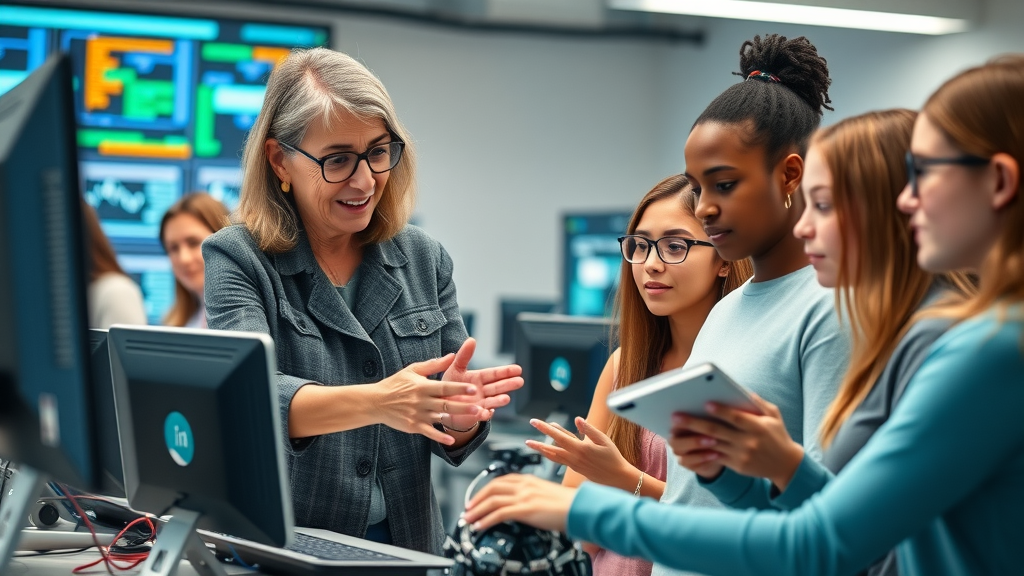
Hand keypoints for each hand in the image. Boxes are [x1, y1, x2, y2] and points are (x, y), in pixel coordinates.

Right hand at [373, 354, 480, 444]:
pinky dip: (440, 437)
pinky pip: (429, 432)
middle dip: (463, 405)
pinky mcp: (413, 426)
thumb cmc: (395, 384)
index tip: (473, 388)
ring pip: (440, 417)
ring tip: (472, 420)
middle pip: (445, 403)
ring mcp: (417, 415)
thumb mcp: (413, 370)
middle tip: (478, 406)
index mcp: (422, 386)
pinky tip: (451, 440)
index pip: (444, 387)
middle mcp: (421, 401)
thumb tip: (452, 355)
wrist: (376, 402)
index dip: (459, 387)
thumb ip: (433, 364)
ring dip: (456, 419)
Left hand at [442, 338, 523, 430]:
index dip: (506, 371)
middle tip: (520, 381)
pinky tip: (489, 413)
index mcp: (479, 378)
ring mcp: (480, 403)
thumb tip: (472, 339)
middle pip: (497, 387)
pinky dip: (485, 414)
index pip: (494, 374)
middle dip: (508, 385)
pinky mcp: (474, 414)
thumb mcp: (455, 368)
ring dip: (499, 401)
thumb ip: (464, 355)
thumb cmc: (450, 385)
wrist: (442, 404)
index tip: (518, 369)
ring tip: (506, 398)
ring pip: (492, 401)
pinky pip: (481, 415)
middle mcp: (483, 391)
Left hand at [464, 474, 574, 531]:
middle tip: (468, 509)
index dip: (485, 489)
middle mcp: (524, 485)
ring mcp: (524, 496)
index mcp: (529, 479)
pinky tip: (480, 526)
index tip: (477, 498)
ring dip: (477, 511)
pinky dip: (486, 520)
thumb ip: (533, 496)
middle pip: (492, 488)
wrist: (580, 507)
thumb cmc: (568, 504)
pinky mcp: (526, 509)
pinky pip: (499, 513)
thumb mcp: (547, 494)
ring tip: (469, 520)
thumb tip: (522, 506)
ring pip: (492, 501)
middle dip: (476, 499)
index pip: (501, 481)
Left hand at [525, 417, 633, 488]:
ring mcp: (574, 465)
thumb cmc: (613, 458)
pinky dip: (551, 455)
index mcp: (581, 448)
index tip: (535, 422)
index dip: (546, 428)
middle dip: (538, 442)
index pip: (559, 436)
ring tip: (531, 445)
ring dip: (542, 450)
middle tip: (526, 439)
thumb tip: (577, 419)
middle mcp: (575, 457)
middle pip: (552, 449)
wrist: (618, 478)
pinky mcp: (576, 469)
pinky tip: (547, 451)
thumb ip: (589, 429)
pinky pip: (560, 461)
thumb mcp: (604, 440)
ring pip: (554, 457)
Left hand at [671, 394, 804, 489]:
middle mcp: (748, 441)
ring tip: (676, 431)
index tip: (705, 403)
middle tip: (676, 416)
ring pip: (712, 445)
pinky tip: (687, 444)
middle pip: (717, 431)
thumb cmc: (778, 435)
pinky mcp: (736, 465)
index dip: (721, 411)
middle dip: (695, 423)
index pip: (736, 417)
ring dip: (692, 437)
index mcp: (757, 427)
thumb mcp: (774, 416)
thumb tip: (741, 390)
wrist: (786, 465)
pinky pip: (716, 458)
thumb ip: (758, 402)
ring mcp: (741, 455)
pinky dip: (701, 451)